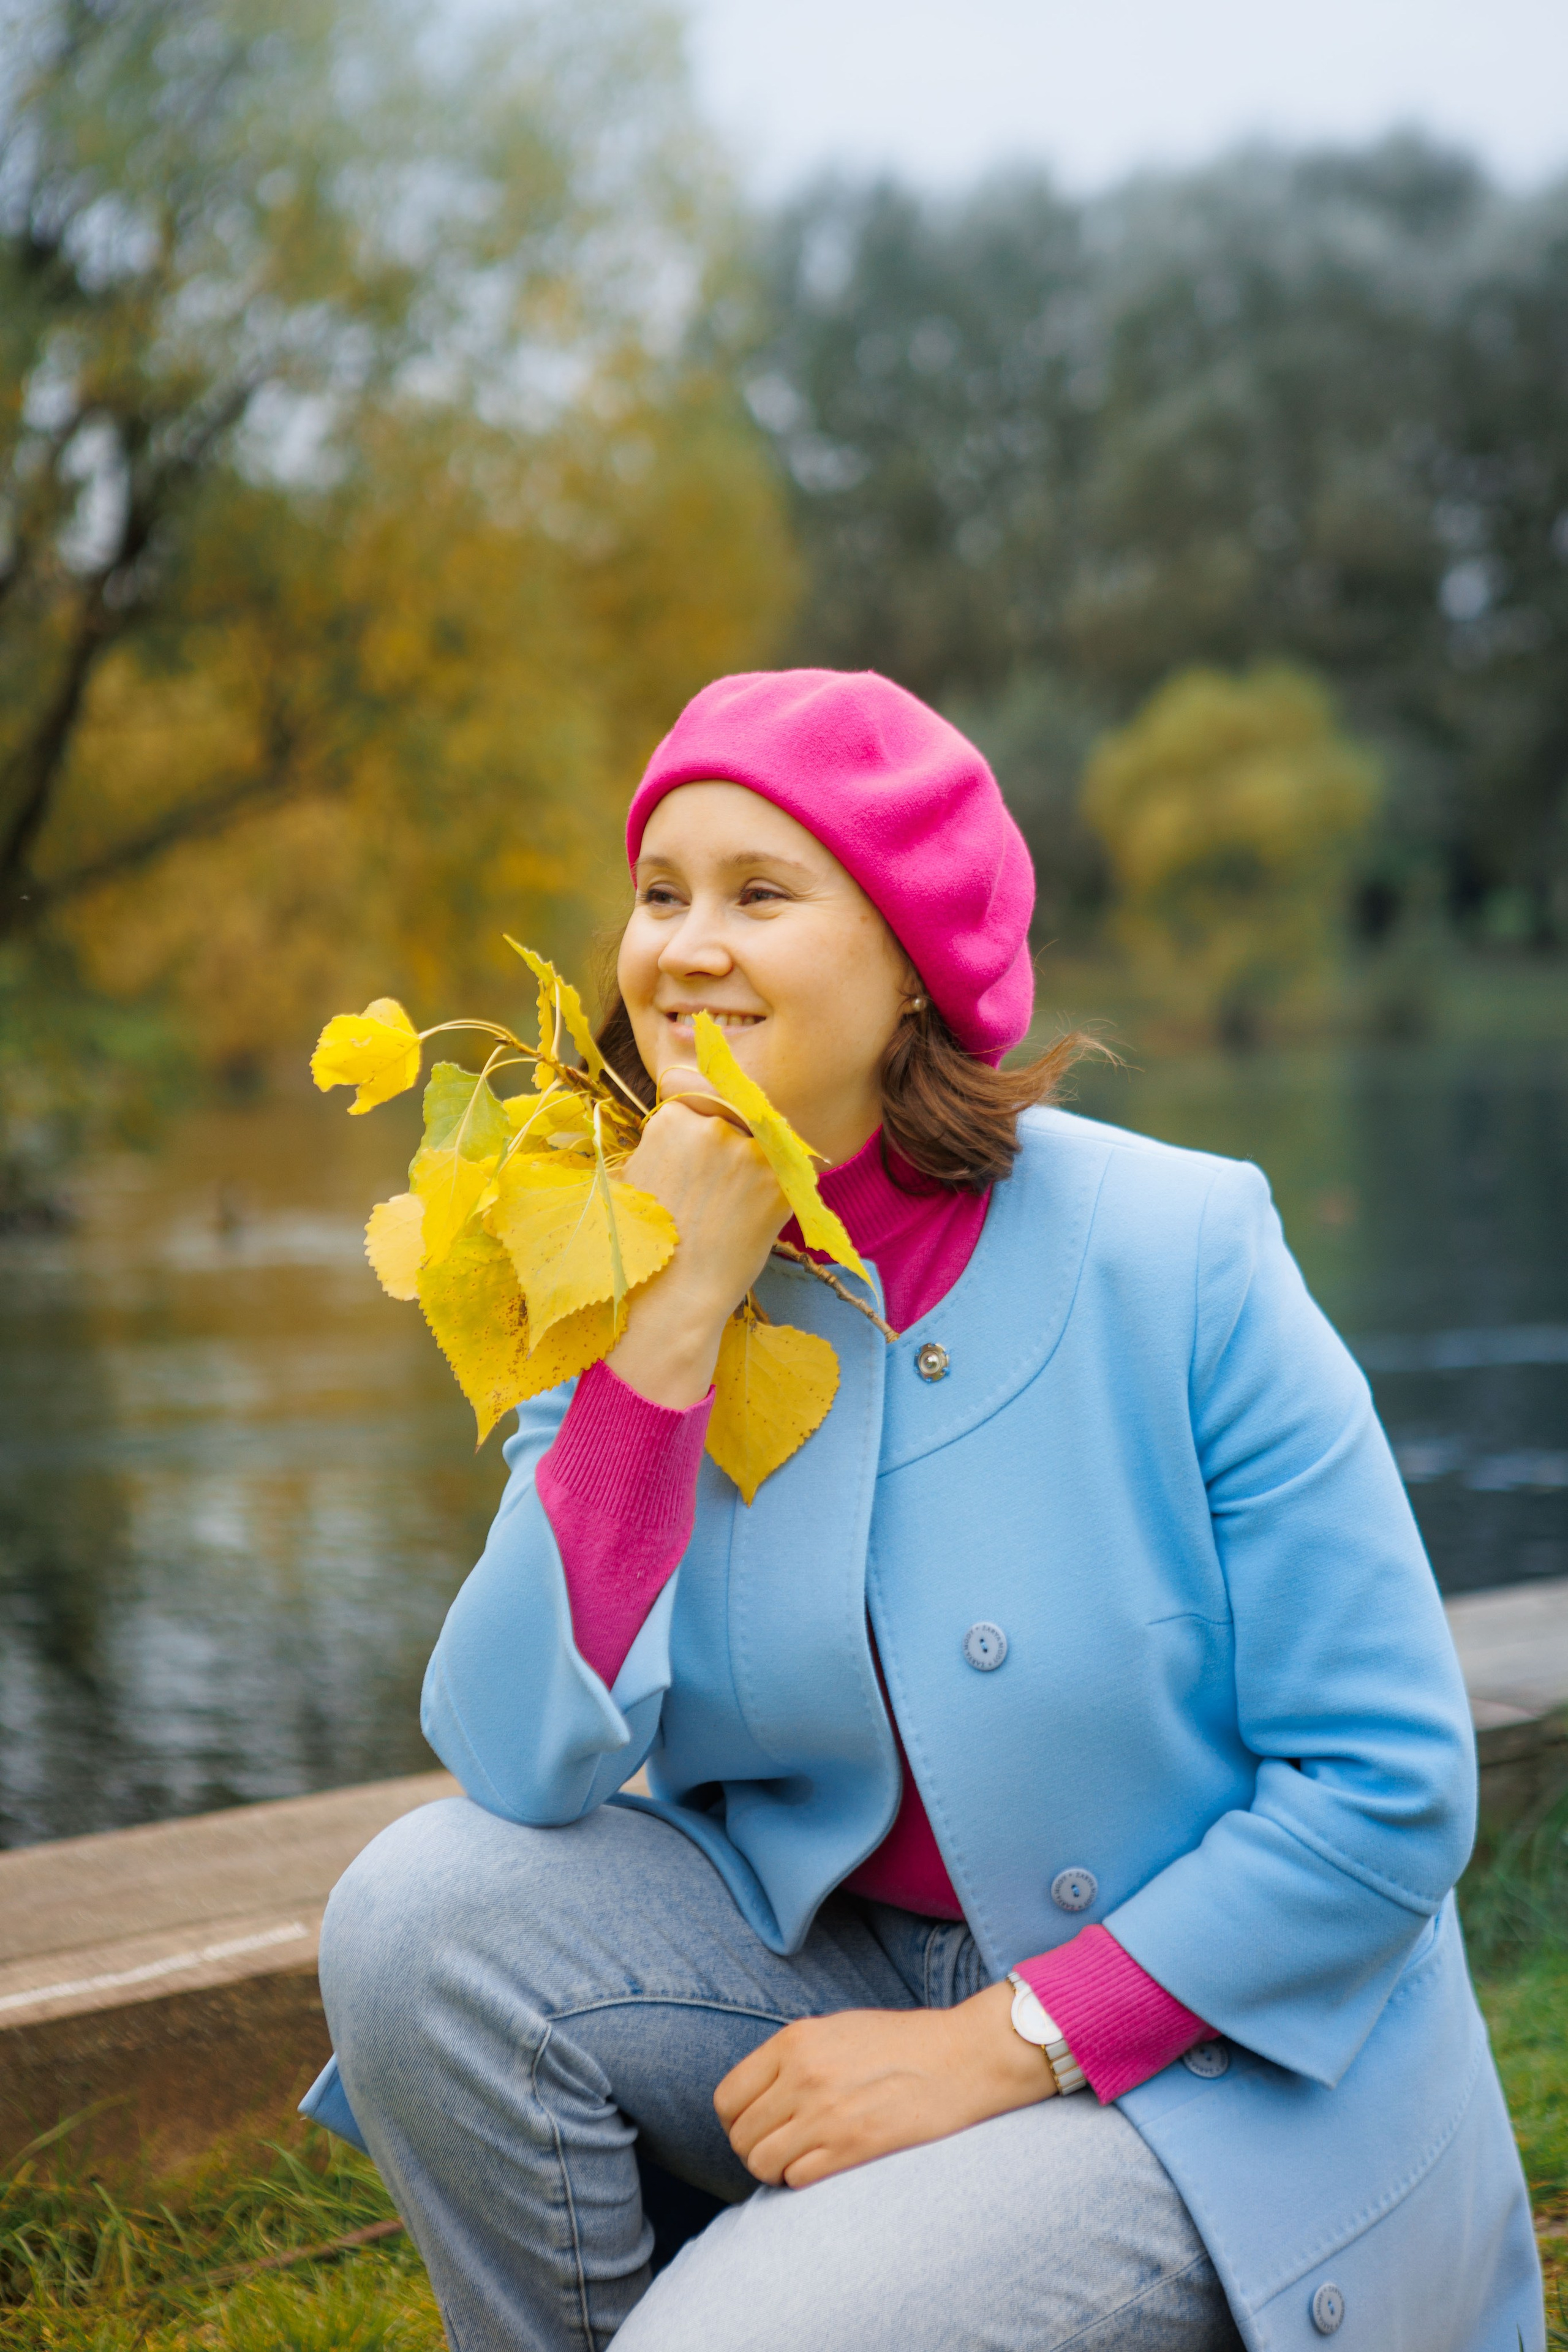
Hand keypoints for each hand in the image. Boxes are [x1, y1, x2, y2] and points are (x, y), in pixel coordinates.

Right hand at [606, 1098, 788, 1407]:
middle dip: (731, 1148)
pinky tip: (751, 1222)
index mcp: (672, 1119)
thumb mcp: (637, 1176)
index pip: (700, 1098)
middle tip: (716, 1193)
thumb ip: (664, 1141)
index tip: (702, 1152)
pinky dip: (777, 1196)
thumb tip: (682, 1113)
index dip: (703, 1122)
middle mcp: (714, 1127)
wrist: (673, 1296)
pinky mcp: (781, 1184)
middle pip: (737, 1119)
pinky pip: (789, 1177)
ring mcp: (750, 1154)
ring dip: (757, 1171)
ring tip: (730, 1213)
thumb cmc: (647, 1243)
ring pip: (767, 1147)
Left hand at [713, 1981, 1054, 2189]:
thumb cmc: (902, 2044)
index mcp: (794, 2041)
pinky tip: (825, 2167)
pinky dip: (803, 2180)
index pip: (727, 2098)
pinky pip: (797, 2179)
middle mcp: (803, 2075)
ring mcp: (826, 2112)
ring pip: (762, 2163)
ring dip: (775, 2171)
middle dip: (754, 2150)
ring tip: (800, 2162)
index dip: (735, 2121)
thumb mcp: (836, 2029)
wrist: (963, 2056)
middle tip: (781, 2150)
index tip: (755, 2128)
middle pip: (741, 2136)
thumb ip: (793, 2057)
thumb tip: (756, 2097)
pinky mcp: (853, 2146)